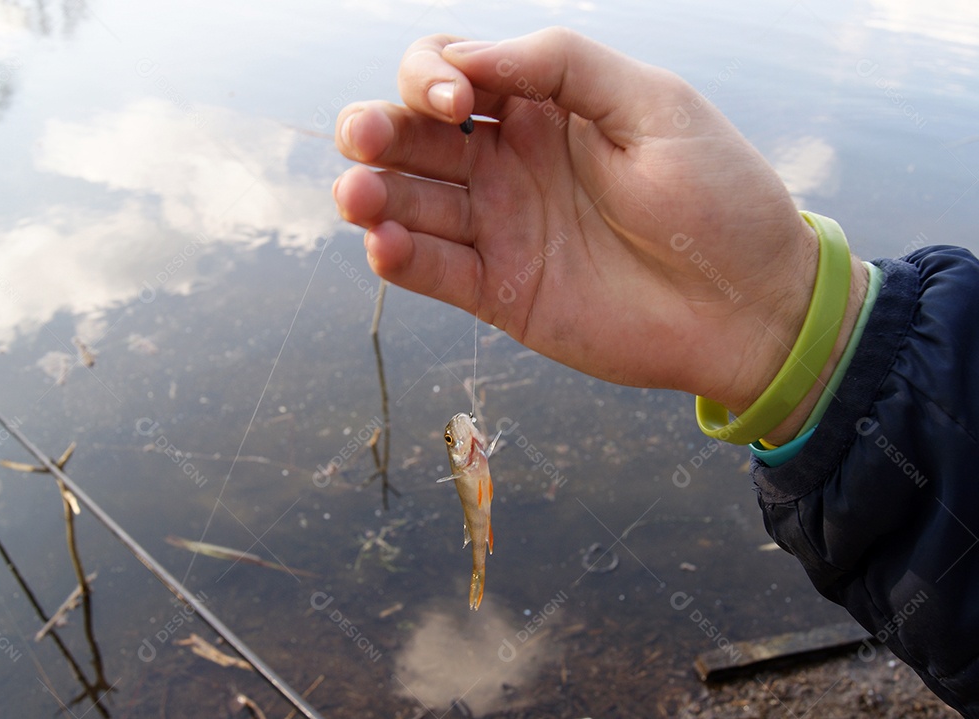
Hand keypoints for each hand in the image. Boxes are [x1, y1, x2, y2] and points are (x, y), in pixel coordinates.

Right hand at [333, 27, 864, 440]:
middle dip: (379, 130)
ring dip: (373, 195)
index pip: (453, 73)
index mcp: (543, 107)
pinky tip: (383, 245)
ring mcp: (500, 229)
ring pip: (411, 203)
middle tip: (366, 140)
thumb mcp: (653, 104)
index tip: (462, 101)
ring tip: (358, 197)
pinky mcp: (500, 292)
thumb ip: (563, 65)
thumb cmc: (718, 198)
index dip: (433, 76)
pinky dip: (399, 258)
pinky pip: (434, 271)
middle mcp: (509, 164)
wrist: (751, 305)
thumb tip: (470, 56)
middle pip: (413, 136)